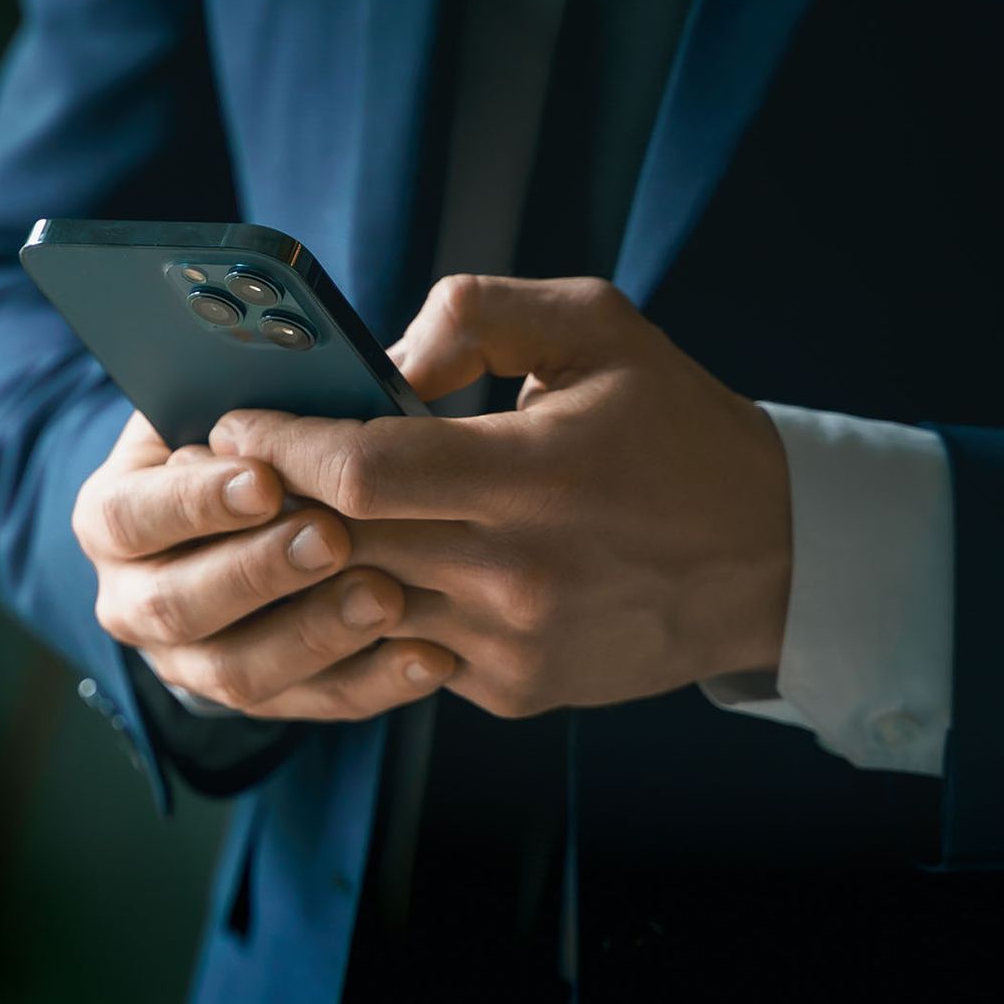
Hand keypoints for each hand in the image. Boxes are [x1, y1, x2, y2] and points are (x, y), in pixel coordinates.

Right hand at [73, 412, 456, 719]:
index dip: (192, 502)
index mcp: (115, 516)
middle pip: (176, 605)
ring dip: (316, 634)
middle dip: (258, 571)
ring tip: (387, 596)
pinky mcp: (264, 698)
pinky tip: (430, 652)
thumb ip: (283, 388)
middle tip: (333, 537)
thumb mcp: (238, 403)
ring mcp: (192, 661)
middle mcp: (135, 598)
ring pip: (241, 671)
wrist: (251, 519)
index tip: (262, 478)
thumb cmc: (251, 443)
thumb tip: (355, 371)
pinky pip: (315, 704)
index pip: (129, 516)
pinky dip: (375, 682)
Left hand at [210, 275, 792, 718]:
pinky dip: (375, 608)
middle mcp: (517, 573)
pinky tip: (367, 567)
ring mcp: (511, 645)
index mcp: (535, 474)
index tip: (235, 423)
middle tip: (234, 467)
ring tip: (283, 516)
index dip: (283, 446)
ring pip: (360, 605)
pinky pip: (404, 648)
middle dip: (274, 504)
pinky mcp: (511, 691)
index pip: (362, 472)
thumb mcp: (598, 327)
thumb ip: (481, 312)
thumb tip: (383, 358)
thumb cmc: (675, 429)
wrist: (769, 559)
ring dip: (313, 564)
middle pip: (343, 543)